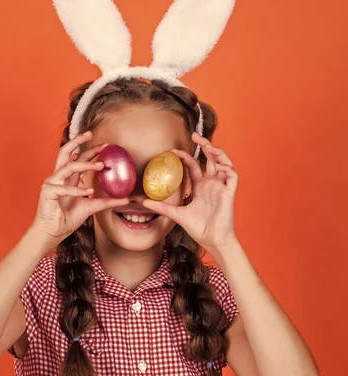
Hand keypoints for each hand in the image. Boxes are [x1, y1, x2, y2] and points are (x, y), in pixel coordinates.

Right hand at [31, 131, 129, 241]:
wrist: (53, 232)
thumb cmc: (68, 218)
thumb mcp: (92, 207)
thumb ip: (106, 202)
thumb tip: (126, 199)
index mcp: (67, 178)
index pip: (77, 158)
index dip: (89, 149)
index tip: (105, 145)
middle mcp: (58, 177)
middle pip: (65, 152)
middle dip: (77, 141)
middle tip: (91, 134)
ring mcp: (51, 183)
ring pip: (68, 167)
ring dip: (85, 165)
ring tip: (101, 166)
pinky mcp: (47, 192)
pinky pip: (64, 188)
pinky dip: (77, 190)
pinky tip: (89, 192)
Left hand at [142, 132, 238, 251]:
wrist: (212, 240)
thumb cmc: (198, 228)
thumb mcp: (177, 214)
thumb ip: (162, 207)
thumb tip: (143, 202)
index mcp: (200, 187)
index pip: (194, 165)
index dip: (185, 156)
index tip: (172, 151)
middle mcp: (211, 183)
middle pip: (211, 158)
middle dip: (205, 145)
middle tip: (194, 135)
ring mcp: (221, 186)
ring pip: (224, 162)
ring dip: (217, 153)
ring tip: (208, 147)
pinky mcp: (230, 192)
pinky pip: (232, 175)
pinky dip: (227, 168)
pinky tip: (218, 166)